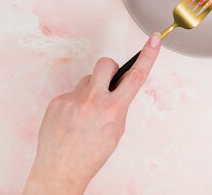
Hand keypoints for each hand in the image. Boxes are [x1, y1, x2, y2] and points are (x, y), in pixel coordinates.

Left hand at [23, 33, 160, 194]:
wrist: (60, 171)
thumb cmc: (91, 155)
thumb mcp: (116, 130)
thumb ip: (119, 105)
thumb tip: (118, 86)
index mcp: (112, 110)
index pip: (136, 76)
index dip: (148, 55)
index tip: (154, 39)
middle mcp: (92, 101)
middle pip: (106, 64)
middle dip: (111, 70)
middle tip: (109, 84)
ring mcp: (72, 100)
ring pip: (87, 80)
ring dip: (90, 91)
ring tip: (86, 113)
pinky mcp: (57, 101)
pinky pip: (71, 93)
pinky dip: (75, 103)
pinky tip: (73, 120)